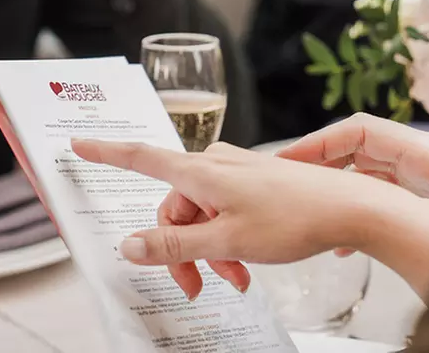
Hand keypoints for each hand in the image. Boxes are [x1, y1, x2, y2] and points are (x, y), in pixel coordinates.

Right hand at [70, 139, 428, 300]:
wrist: (350, 207)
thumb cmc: (293, 219)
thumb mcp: (226, 240)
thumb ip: (175, 245)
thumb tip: (130, 245)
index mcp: (201, 172)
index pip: (141, 158)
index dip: (107, 153)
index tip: (78, 143)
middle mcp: (214, 165)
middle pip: (172, 205)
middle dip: (179, 247)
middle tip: (195, 286)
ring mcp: (236, 172)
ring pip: (200, 212)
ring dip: (207, 249)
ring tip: (231, 280)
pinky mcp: (254, 182)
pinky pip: (224, 210)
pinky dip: (226, 238)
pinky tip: (244, 265)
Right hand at [280, 114, 428, 217]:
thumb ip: (417, 220)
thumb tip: (364, 224)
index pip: (361, 131)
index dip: (319, 142)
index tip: (287, 161)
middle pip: (361, 148)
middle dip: (321, 163)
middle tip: (287, 185)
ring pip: (372, 172)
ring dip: (339, 188)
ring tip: (308, 212)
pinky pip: (388, 194)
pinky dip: (362, 207)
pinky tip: (349, 243)